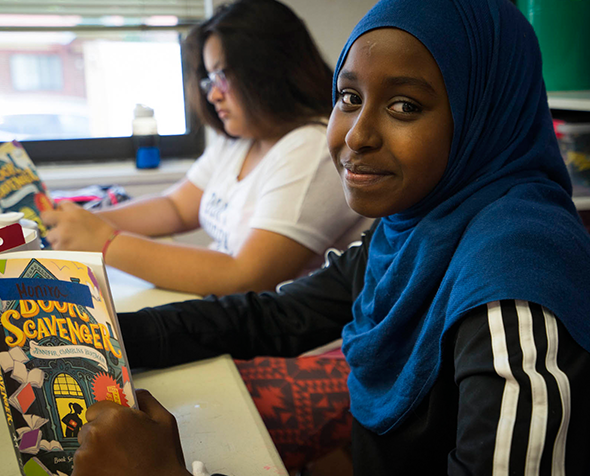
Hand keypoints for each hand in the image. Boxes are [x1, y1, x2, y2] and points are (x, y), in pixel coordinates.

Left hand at [41, 201, 114, 251]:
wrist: (109, 246)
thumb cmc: (103, 232)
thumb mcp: (90, 215)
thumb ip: (74, 212)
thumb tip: (61, 210)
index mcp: (74, 211)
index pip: (61, 204)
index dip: (61, 209)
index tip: (60, 213)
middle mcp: (66, 221)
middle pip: (46, 217)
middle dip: (50, 221)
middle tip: (58, 227)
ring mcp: (62, 235)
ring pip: (50, 235)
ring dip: (57, 238)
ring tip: (71, 241)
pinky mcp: (62, 247)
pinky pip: (55, 247)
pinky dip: (62, 248)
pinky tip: (73, 247)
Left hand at [72, 389, 189, 475]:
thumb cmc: (163, 460)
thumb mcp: (165, 421)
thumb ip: (146, 399)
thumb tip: (133, 392)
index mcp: (114, 417)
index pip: (95, 408)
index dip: (107, 417)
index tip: (114, 426)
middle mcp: (95, 434)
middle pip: (89, 429)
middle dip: (101, 436)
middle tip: (120, 448)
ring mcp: (84, 458)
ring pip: (85, 450)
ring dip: (96, 454)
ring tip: (117, 463)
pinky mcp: (80, 475)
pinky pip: (81, 468)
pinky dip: (92, 470)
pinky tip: (111, 471)